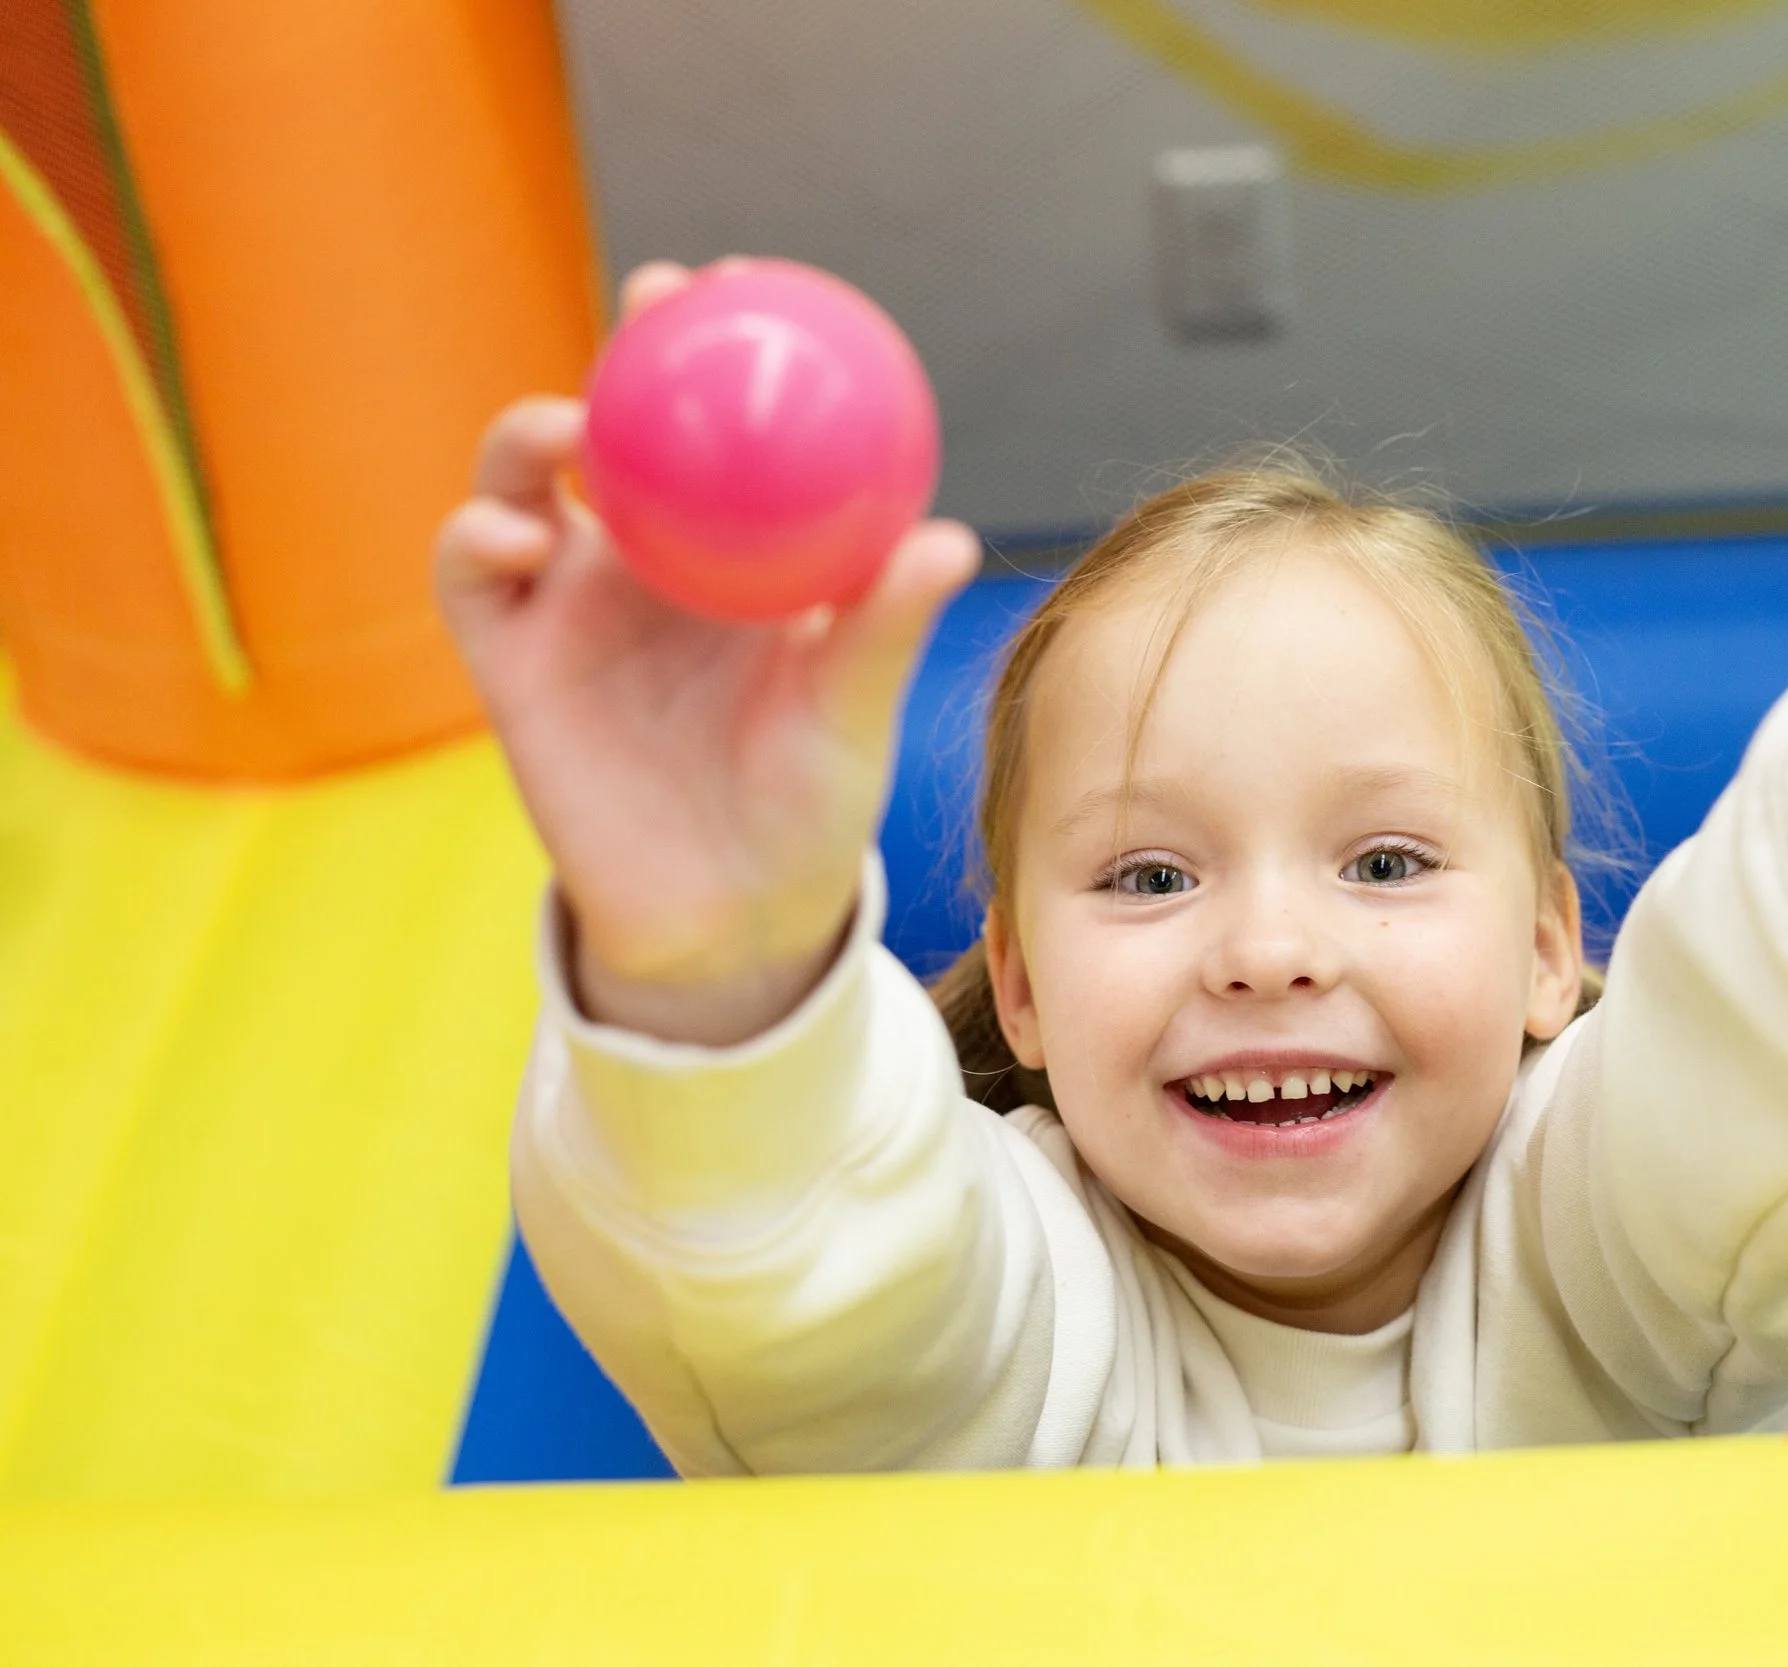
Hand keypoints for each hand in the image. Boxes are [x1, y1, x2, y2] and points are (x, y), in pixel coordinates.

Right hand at [434, 261, 980, 1044]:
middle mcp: (643, 558)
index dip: (727, 348)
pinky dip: (476, 536)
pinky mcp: (506, 659)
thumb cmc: (809, 801)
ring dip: (532, 434)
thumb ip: (884, 627)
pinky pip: (469, 575)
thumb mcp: (852, 709)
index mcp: (731, 550)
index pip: (723, 427)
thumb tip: (950, 539)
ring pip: (522, 478)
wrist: (730, 913)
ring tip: (572, 433)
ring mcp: (567, 600)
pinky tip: (518, 536)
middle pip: (618, 421)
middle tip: (660, 306)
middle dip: (629, 349)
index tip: (753, 287)